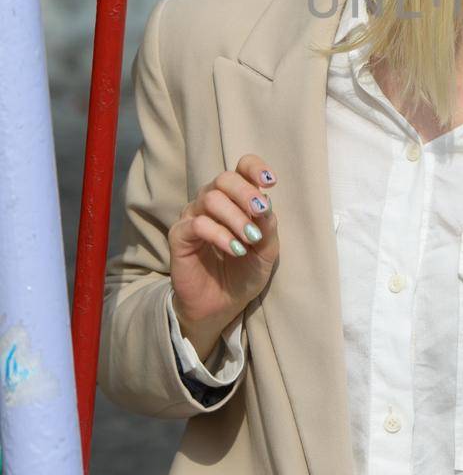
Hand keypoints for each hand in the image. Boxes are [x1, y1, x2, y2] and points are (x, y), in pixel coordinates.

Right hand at [169, 154, 278, 356]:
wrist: (220, 306)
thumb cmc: (243, 274)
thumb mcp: (265, 252)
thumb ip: (268, 228)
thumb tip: (267, 203)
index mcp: (235, 199)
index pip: (240, 168)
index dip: (254, 168)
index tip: (270, 182)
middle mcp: (211, 202)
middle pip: (225, 178)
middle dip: (246, 193)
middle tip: (260, 212)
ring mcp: (193, 217)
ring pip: (211, 198)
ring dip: (235, 217)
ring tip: (250, 239)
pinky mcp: (179, 236)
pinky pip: (197, 224)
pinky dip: (220, 234)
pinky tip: (235, 249)